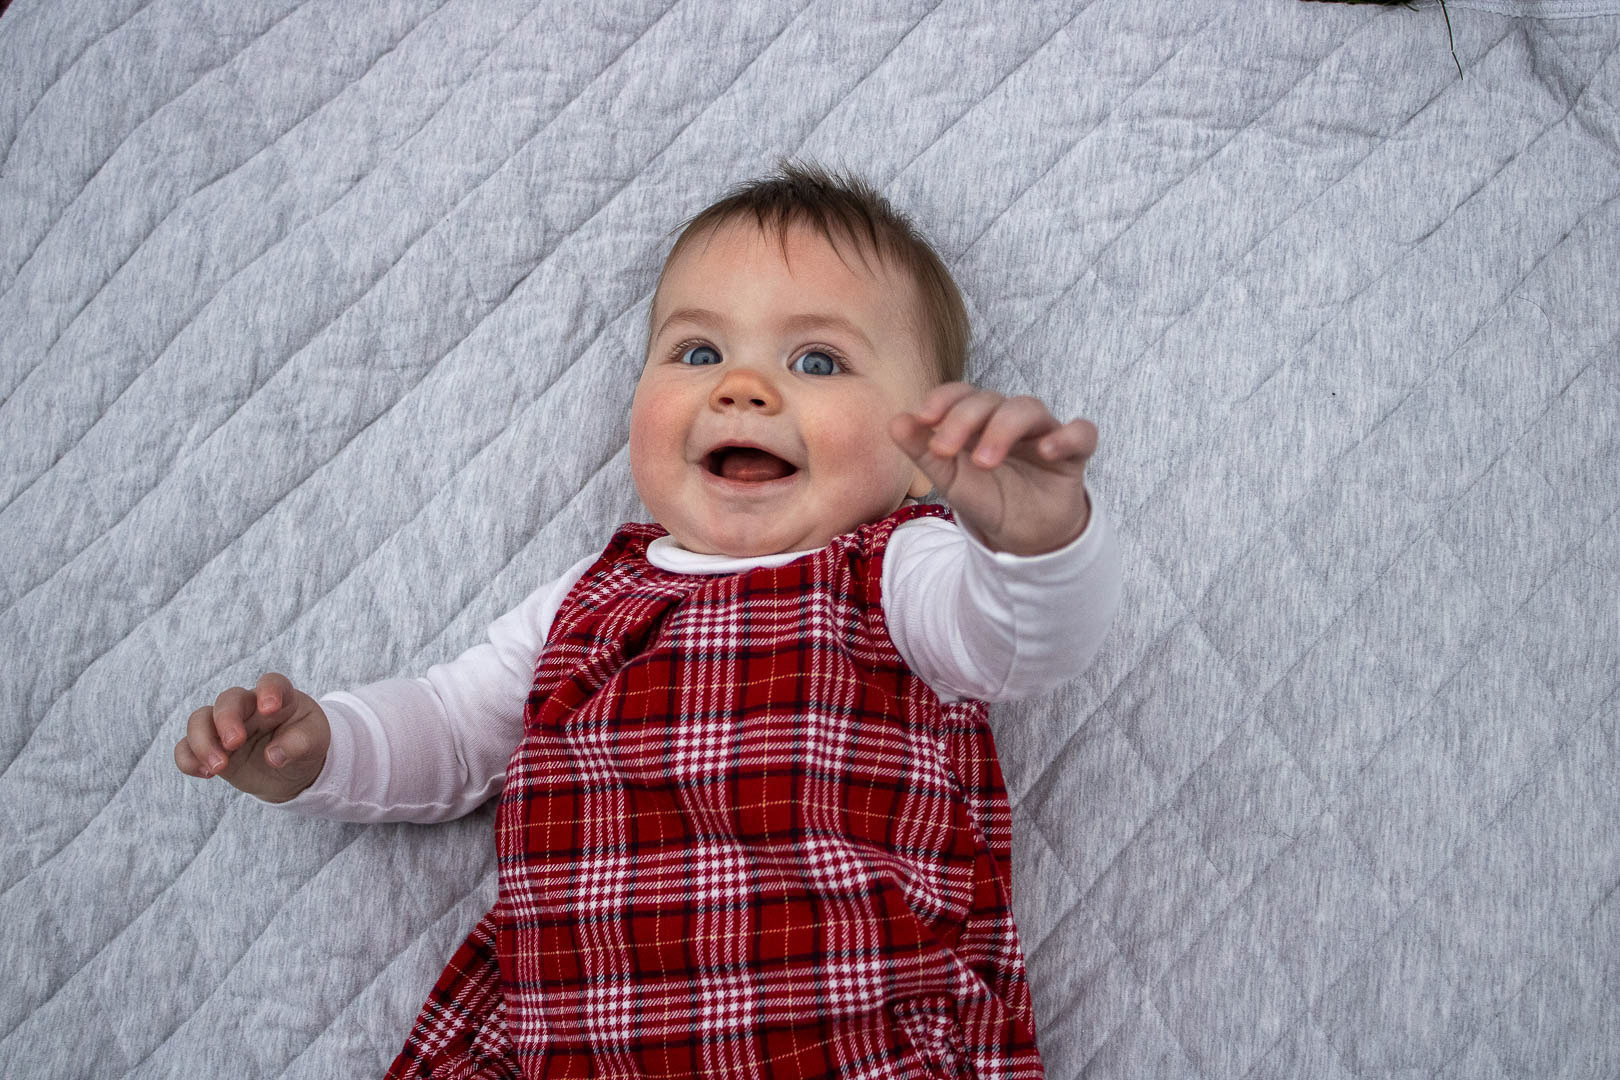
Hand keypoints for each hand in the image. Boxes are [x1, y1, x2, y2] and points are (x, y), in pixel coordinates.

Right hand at [174, 672, 329, 803]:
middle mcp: (248, 706)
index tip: (270, 708)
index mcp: (279, 697)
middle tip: (235, 743)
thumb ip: (300, 743)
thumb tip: (274, 756)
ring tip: (219, 767)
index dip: (268, 691)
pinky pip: (186, 747)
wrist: (291, 769)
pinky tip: (205, 774)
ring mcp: (225, 726)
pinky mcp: (211, 748)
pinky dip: (188, 759)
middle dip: (226, 719)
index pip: (271, 682)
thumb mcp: (315, 742)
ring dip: (202, 741)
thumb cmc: (305, 744)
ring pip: (199, 719)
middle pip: (227, 700)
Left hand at [890, 383, 1096, 555]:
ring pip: (1029, 408)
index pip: (962, 393)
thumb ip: (923, 452)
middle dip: (964, 419)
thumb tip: (894, 421)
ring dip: (1003, 429)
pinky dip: (1066, 436)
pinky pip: (1081, 433)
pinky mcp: (1073, 454)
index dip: (943, 399)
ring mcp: (1043, 433)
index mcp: (979, 420)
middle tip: (945, 451)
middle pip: (991, 399)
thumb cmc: (986, 497)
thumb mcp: (950, 479)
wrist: (1023, 536)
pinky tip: (1046, 451)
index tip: (923, 419)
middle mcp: (1011, 419)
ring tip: (984, 462)